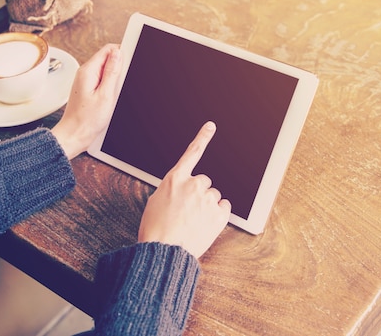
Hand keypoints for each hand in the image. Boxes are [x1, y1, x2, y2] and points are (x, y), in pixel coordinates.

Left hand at [51, 44, 121, 158]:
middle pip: (107, 59)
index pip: (108, 49)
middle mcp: (85, 73)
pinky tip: (110, 98)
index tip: (129, 64)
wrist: (74, 135)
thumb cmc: (87, 120)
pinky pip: (102, 81)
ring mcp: (86, 81)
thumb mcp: (105, 95)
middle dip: (119, 68)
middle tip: (120, 85)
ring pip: (105, 71)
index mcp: (88, 71)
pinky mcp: (88, 89)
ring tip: (114, 94)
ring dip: (114, 79)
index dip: (121, 53)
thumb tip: (118, 53)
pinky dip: (109, 86)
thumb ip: (112, 72)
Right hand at [138, 122, 231, 257]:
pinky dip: (218, 215)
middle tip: (189, 211)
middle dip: (200, 193)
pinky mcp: (219, 215)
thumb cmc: (155, 230)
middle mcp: (193, 185)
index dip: (202, 138)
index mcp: (175, 179)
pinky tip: (206, 224)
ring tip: (194, 222)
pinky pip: (224, 208)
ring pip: (214, 196)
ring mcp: (208, 199)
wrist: (164, 252)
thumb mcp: (156, 202)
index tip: (211, 126)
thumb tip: (183, 192)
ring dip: (208, 206)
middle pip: (205, 182)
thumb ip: (173, 190)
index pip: (192, 153)